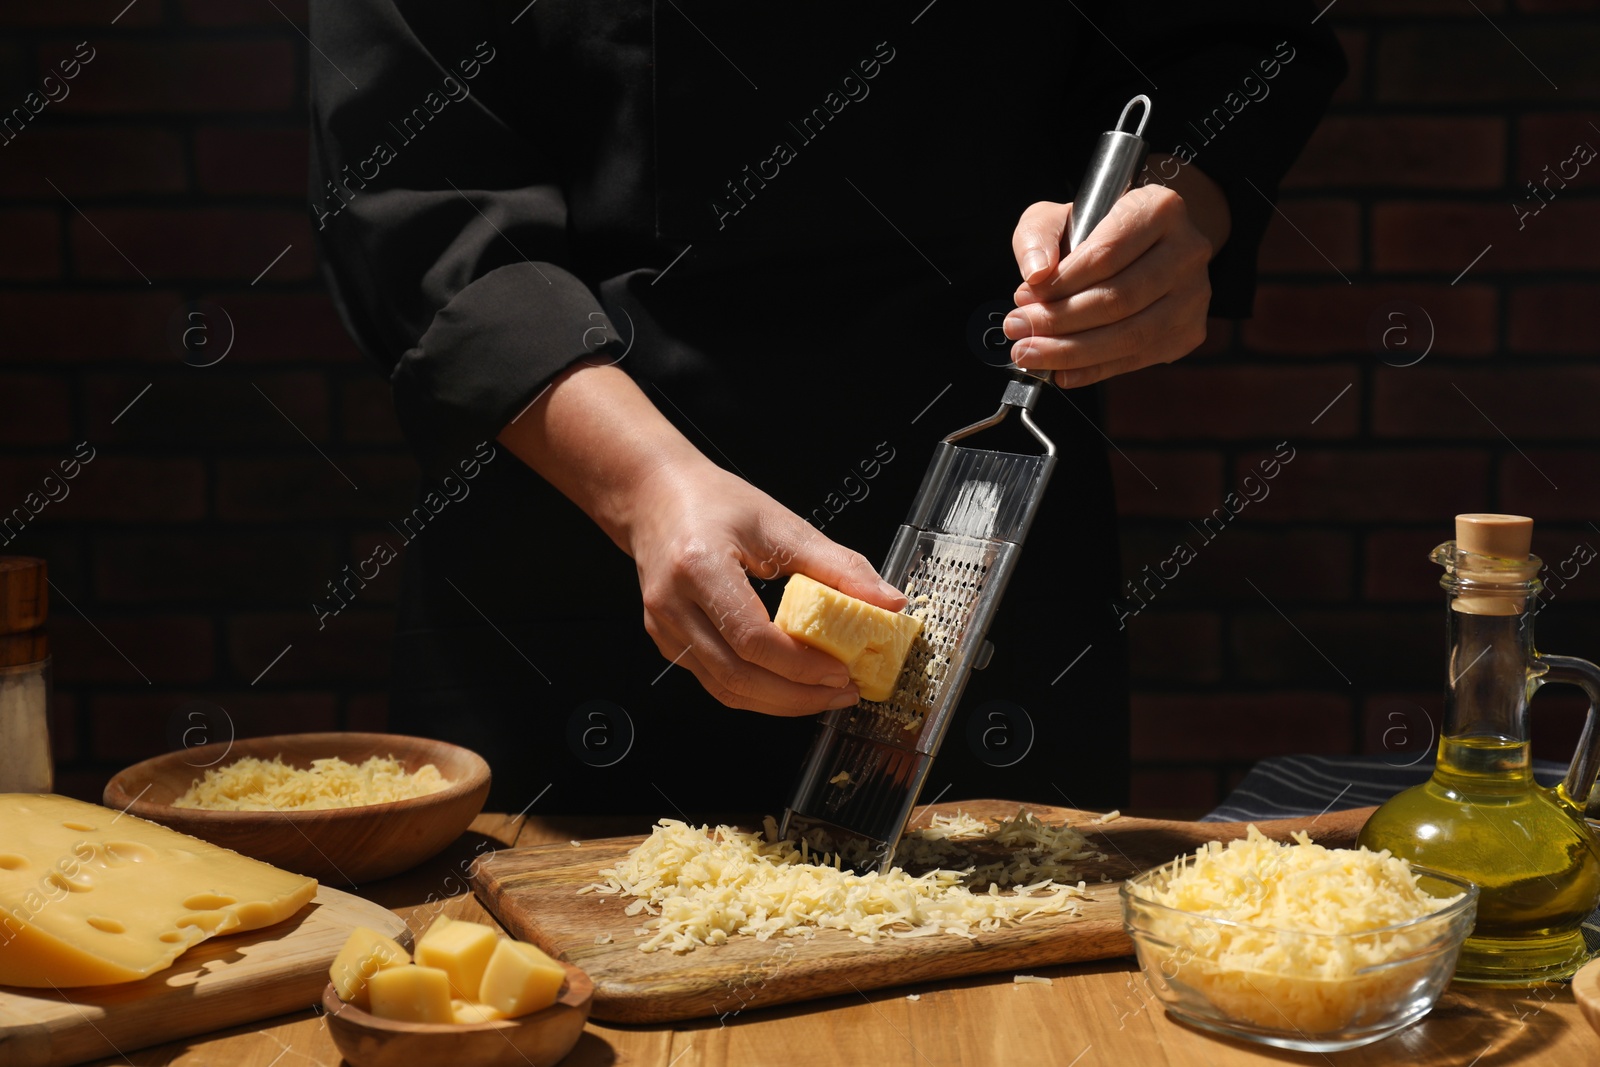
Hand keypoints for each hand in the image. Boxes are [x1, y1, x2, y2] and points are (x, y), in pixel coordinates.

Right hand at [627, 455, 906, 715]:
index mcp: (699, 565)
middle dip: (797, 695)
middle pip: (737, 675)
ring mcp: (664, 627)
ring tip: (823, 694)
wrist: (655, 496)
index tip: (840, 670)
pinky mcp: (666, 641)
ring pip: (725, 689)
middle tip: (841, 692)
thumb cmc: (713, 502)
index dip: (800, 665)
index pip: (751, 638)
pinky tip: (789, 685)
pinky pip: (715, 682)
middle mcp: (673, 602)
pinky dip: (756, 691)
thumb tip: (887, 601)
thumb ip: (838, 565)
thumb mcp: (782, 524)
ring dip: (779, 702)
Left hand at [1004, 174, 1223, 388]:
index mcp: (1159, 209)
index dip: (1062, 283)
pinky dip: (1093, 370)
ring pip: (1130, 335)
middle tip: (1018, 329)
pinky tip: (1061, 372)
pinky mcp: (1189, 332)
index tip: (1023, 297)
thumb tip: (1035, 274)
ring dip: (1071, 351)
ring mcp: (1194, 295)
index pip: (1106, 254)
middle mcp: (1187, 251)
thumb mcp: (1059, 216)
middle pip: (1118, 298)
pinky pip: (1137, 359)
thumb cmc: (1097, 230)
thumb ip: (1038, 236)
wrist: (1145, 247)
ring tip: (1030, 352)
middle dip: (1058, 320)